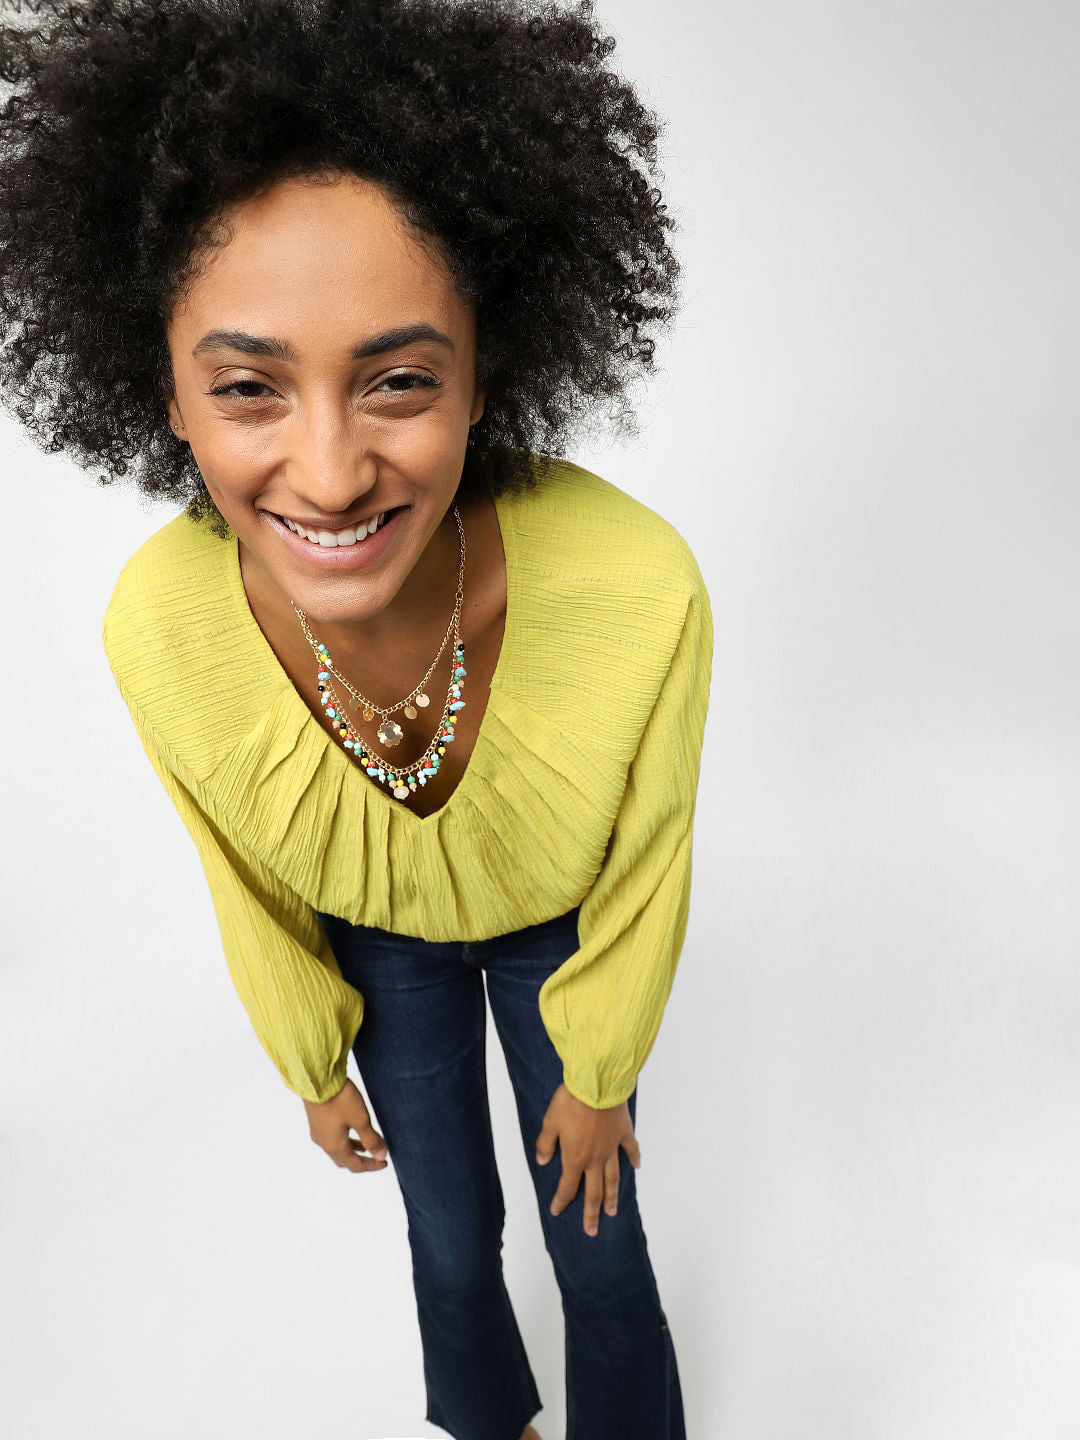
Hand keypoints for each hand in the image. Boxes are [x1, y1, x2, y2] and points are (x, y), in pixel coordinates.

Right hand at [303, 1078, 388, 1172]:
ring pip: (338, 1149)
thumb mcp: (360, 1119)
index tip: (384, 1162)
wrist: (316, 1080)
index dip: (372, 1166)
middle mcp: (324, 1143)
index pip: (356, 1165)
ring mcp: (318, 1132)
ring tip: (366, 1145)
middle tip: (376, 1157)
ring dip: (353, 1150)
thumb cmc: (339, 1099)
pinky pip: (332, 1139)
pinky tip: (350, 1130)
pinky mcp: (316, 1121)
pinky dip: (344, 1140)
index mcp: (335, 1146)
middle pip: (345, 1160)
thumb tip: (381, 1155)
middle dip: (361, 1161)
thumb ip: (371, 1139)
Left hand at [535, 1082, 640, 1236]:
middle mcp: (595, 1158)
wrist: (597, 1082)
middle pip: (594, 1192)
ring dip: (612, 1196)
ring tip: (612, 1211)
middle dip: (591, 1213)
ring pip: (613, 1178)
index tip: (556, 1211)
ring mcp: (612, 1147)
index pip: (567, 1187)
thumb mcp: (550, 1121)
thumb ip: (546, 1144)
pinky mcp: (623, 1133)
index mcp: (575, 1158)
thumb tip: (542, 1161)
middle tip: (591, 1230)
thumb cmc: (571, 1100)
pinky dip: (634, 1159)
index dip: (561, 1201)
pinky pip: (631, 1149)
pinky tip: (636, 1168)